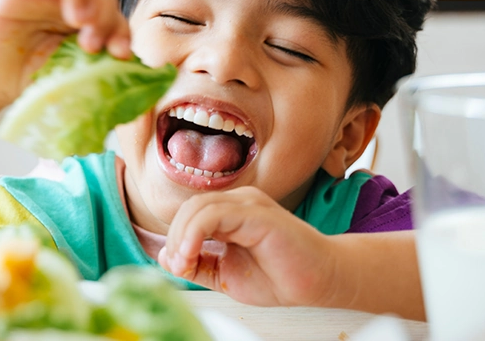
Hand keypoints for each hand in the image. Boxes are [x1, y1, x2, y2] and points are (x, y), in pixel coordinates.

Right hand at [0, 0, 131, 107]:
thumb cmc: (31, 81)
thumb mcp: (70, 77)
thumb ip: (97, 69)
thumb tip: (132, 73)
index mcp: (88, 20)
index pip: (115, 12)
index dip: (122, 29)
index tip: (119, 54)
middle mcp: (67, 0)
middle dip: (104, 14)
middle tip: (91, 44)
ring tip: (76, 19)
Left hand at [159, 187, 338, 307]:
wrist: (320, 282)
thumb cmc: (280, 277)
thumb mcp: (225, 275)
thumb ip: (198, 264)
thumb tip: (165, 256)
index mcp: (232, 212)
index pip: (189, 213)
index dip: (175, 239)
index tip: (178, 268)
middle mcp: (240, 202)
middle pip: (190, 207)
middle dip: (176, 238)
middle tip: (179, 267)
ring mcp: (250, 204)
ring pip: (199, 206)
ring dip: (182, 237)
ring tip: (185, 263)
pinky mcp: (258, 214)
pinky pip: (215, 213)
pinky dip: (195, 233)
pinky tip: (194, 254)